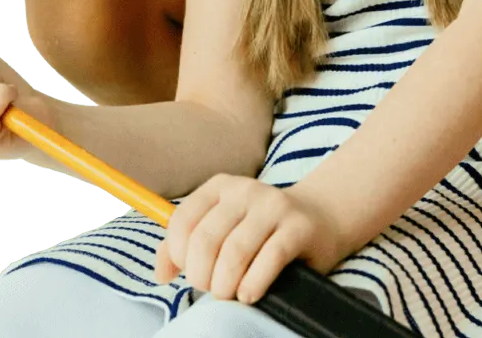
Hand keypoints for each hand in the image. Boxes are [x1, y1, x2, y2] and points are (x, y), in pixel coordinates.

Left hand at [154, 174, 347, 303]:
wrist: (319, 219)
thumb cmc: (260, 231)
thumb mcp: (222, 227)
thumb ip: (187, 245)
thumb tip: (161, 274)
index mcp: (219, 186)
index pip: (183, 221)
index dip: (178, 255)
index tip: (189, 273)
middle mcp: (245, 190)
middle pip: (206, 240)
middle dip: (201, 275)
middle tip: (210, 289)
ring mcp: (274, 206)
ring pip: (235, 252)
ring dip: (225, 284)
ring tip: (229, 295)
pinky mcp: (298, 227)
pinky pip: (269, 259)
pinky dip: (253, 284)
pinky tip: (249, 294)